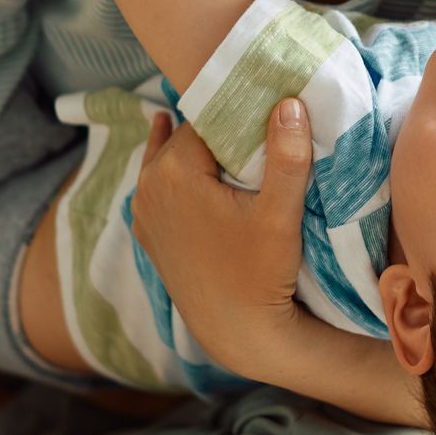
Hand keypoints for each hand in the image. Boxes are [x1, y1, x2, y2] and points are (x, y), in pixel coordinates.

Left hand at [128, 98, 310, 378]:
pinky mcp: (149, 232)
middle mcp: (149, 186)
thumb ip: (288, 156)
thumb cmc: (260, 272)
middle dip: (218, 127)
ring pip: (169, 158)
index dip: (236, 109)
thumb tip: (291, 103)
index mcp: (175, 172)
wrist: (235, 330)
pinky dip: (176, 169)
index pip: (207, 116)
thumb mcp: (280, 214)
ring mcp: (144, 211)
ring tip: (228, 133)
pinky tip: (188, 160)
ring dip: (196, 148)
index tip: (264, 104)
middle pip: (186, 135)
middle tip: (254, 119)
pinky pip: (158, 183)